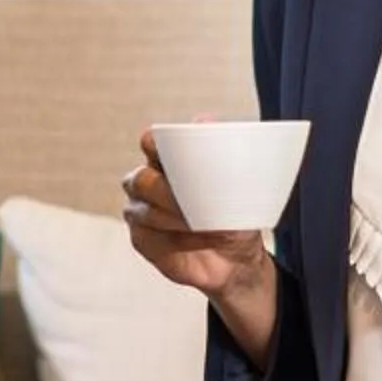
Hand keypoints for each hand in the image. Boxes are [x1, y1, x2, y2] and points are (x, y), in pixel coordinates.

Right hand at [120, 128, 270, 299]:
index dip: (157, 144)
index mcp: (171, 160)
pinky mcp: (142, 239)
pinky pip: (148, 235)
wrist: (237, 258)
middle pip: (141, 178)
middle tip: (194, 199)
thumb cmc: (236, 216)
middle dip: (166, 190)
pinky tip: (199, 239)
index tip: (177, 151)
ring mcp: (142, 211)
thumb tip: (206, 122)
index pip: (152, 142)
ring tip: (203, 224)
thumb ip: (222, 154)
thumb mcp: (240, 185)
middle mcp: (151, 182)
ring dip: (174, 217)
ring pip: (144, 210)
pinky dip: (175, 238)